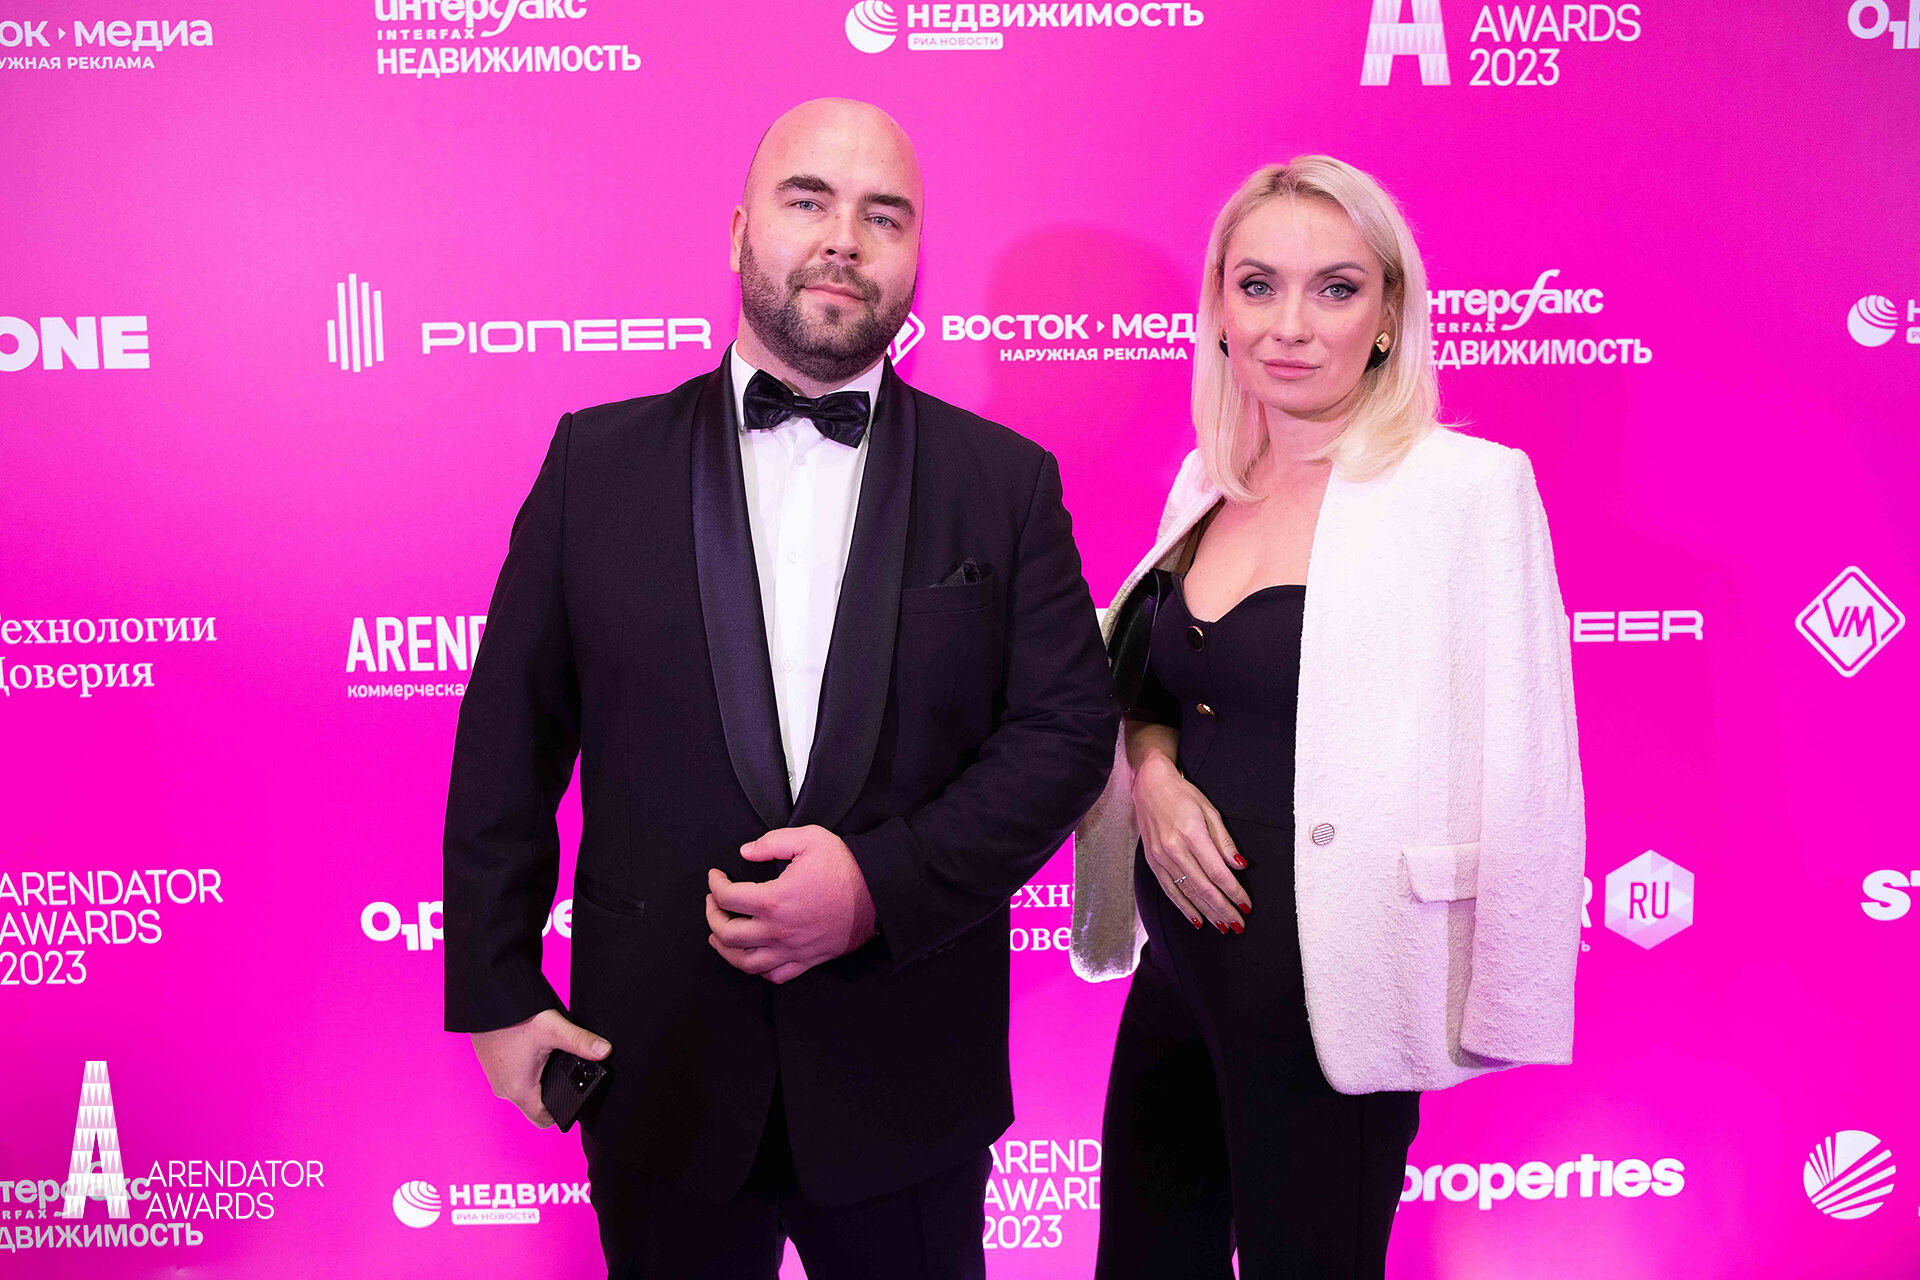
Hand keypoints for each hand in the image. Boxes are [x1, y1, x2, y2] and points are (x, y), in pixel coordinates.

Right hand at [469, 1008, 610, 1127]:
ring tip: (550, 1060)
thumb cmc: (513, 1017)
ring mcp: (495, 1079)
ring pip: (523, 1091)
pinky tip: (533, 1052)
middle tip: (566, 1072)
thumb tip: (605, 1050)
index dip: (563, 1112)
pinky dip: (524, 1071)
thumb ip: (580, 1041)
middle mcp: (504, 1090)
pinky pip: (512, 1078)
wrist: (485, 1000)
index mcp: (519, 1090)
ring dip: (537, 1081)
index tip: (574, 1095)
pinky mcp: (491, 1067)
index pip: (544, 1120)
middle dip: (552, 1093)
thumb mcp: (552, 1029)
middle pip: (534, 1106)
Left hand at [706, 824, 877, 984]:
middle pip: (727, 934)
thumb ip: (772, 842)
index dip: (715, 885)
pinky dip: (759, 970)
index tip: (715, 877)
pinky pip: (776, 975)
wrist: (879, 891)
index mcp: (774, 899)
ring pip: (745, 962)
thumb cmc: (847, 867)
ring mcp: (792, 948)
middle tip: (714, 904)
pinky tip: (754, 957)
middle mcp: (778, 930)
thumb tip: (747, 852)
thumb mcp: (809, 839)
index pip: (727, 897)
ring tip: (719, 937)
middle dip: (712, 916)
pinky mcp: (807, 959)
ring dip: (726, 950)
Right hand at [1131, 752, 1249, 932]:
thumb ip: (1225, 841)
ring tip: (1223, 927)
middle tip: (1239, 925)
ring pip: (1187, 892)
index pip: (1217, 872)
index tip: (1247, 905)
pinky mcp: (1153, 862)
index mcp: (1192, 834)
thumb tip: (1241, 866)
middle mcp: (1174, 849)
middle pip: (1203, 888)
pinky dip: (1184, 907)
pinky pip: (1169, 890)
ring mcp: (1161, 858)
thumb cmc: (1183, 796)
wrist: (1149, 786)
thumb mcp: (1210, 811)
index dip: (1234, 892)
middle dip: (1224, 909)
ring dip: (1207, 913)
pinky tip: (1197, 919)